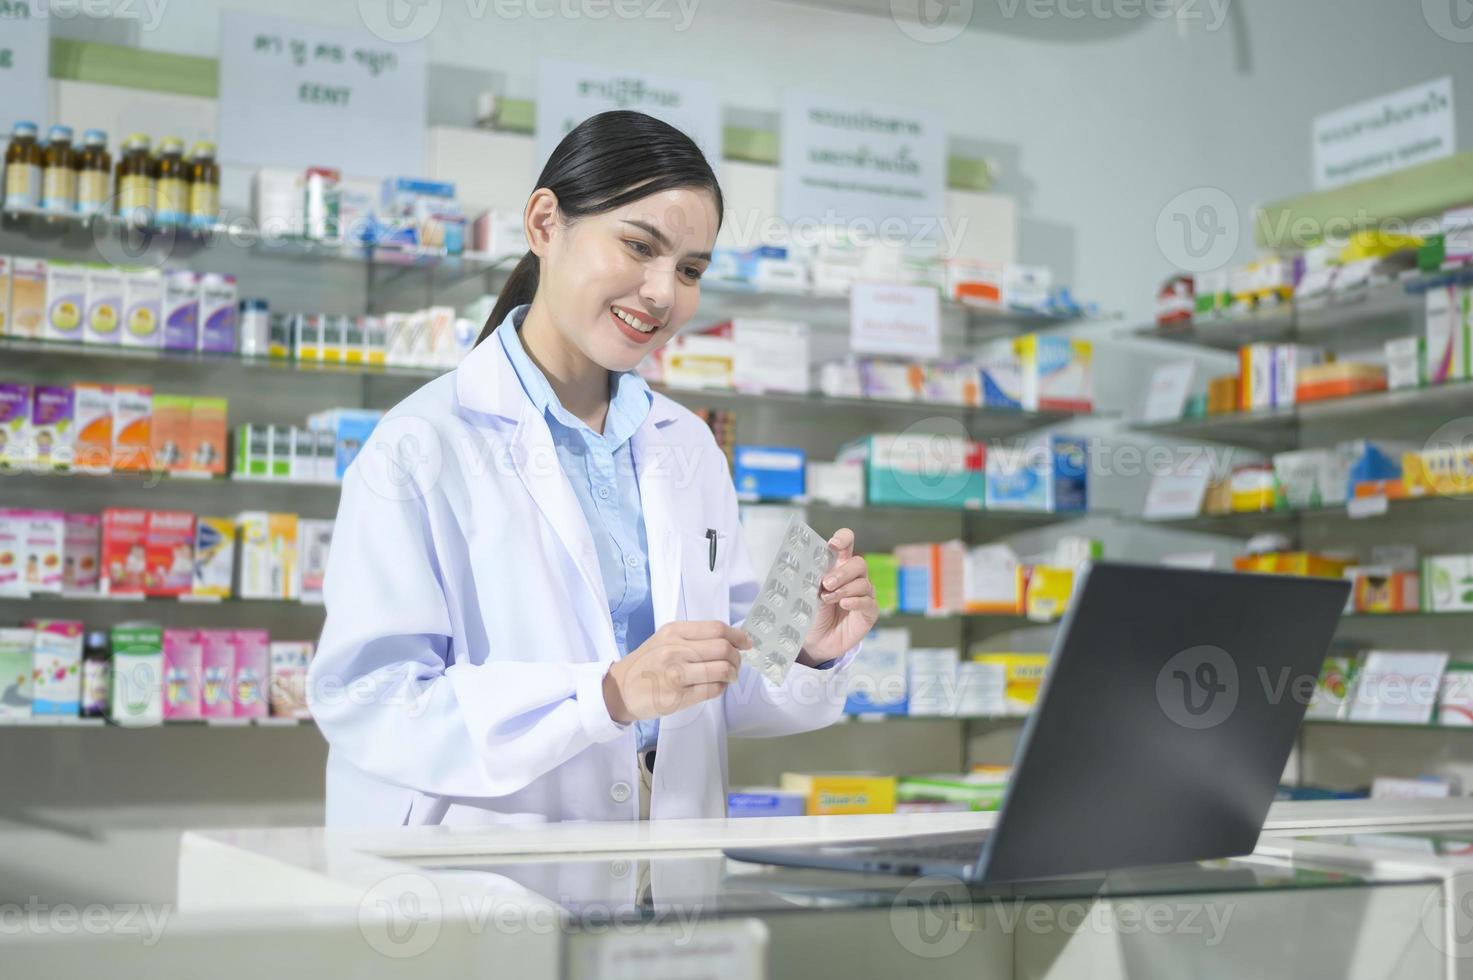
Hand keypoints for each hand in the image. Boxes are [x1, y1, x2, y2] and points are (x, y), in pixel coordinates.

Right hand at [603, 620, 749, 723]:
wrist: (620, 689)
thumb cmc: (647, 662)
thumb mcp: (664, 639)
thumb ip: (694, 637)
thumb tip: (732, 640)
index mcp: (674, 632)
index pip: (716, 629)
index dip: (738, 636)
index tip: (747, 643)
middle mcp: (675, 650)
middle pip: (723, 648)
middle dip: (737, 657)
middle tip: (736, 664)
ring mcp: (676, 674)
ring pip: (722, 670)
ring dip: (732, 674)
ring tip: (729, 676)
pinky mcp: (677, 697)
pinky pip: (712, 690)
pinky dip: (721, 688)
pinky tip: (717, 686)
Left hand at [800, 528, 878, 665]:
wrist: (814, 640)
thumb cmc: (811, 613)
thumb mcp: (808, 592)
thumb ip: (813, 577)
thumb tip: (811, 564)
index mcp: (838, 566)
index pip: (847, 544)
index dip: (844, 539)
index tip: (833, 544)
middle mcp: (853, 578)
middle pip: (859, 563)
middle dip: (843, 572)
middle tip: (826, 583)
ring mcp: (864, 595)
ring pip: (863, 583)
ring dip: (844, 589)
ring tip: (828, 598)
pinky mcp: (869, 612)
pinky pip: (868, 602)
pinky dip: (855, 601)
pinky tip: (844, 604)